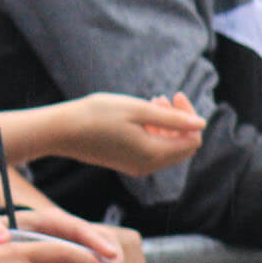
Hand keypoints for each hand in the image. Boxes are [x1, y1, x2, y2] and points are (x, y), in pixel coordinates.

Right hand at [58, 92, 203, 175]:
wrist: (60, 131)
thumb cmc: (96, 115)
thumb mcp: (137, 110)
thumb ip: (172, 118)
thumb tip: (201, 123)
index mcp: (154, 154)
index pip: (192, 139)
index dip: (190, 117)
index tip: (175, 95)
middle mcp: (149, 166)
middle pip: (182, 147)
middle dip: (180, 122)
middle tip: (164, 97)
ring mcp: (136, 167)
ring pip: (167, 148)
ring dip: (166, 126)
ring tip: (151, 102)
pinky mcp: (125, 163)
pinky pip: (151, 151)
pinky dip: (153, 133)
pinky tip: (139, 117)